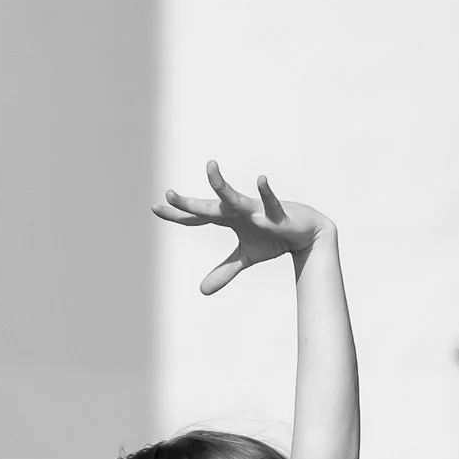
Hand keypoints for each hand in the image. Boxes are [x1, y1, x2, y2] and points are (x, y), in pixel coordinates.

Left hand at [154, 161, 332, 294]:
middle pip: (208, 208)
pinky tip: (261, 179)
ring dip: (221, 184)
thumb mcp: (246, 258)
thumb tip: (202, 291)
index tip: (155, 208)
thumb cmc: (273, 239)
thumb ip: (224, 271)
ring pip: (234, 198)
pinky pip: (270, 201)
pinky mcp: (276, 212)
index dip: (177, 215)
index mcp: (228, 218)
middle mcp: (237, 210)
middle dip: (189, 204)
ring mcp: (255, 209)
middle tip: (168, 195)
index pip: (197, 217)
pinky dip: (266, 192)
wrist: (304, 234)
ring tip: (210, 167)